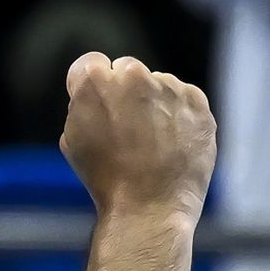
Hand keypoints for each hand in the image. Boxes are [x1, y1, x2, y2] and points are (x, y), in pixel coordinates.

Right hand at [60, 53, 215, 222]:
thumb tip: (98, 93)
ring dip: (154, 103)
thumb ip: (83, 104)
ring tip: (152, 142)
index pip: (89, 64)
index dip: (92, 86)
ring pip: (158, 83)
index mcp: (95, 81)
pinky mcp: (197, 101)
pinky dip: (178, 114)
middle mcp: (133, 76)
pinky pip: (183, 97)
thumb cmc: (106, 178)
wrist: (149, 207)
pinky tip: (170, 142)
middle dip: (125, 90)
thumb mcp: (73, 138)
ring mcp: (169, 87)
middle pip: (127, 69)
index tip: (99, 106)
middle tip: (127, 127)